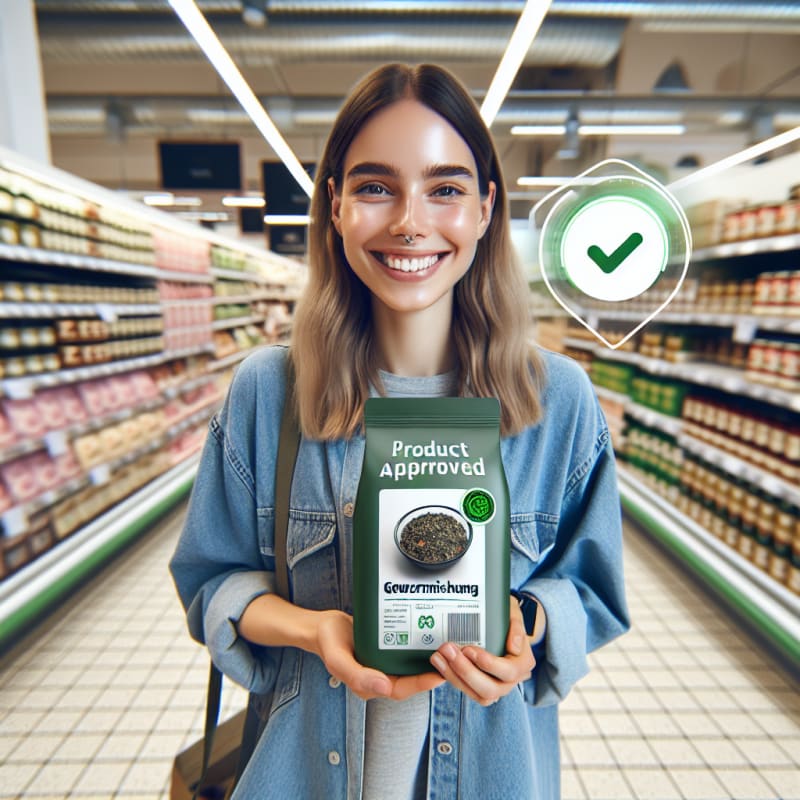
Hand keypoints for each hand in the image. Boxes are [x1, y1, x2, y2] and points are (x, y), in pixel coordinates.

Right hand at [316, 610, 444, 700]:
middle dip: (432, 670)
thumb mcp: (338, 659)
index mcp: (371, 684)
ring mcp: (385, 661)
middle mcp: (382, 675)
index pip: (401, 689)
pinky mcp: (388, 646)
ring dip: (429, 657)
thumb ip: (358, 676)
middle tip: (452, 657)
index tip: (439, 676)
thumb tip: (384, 688)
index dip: (421, 684)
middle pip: (412, 678)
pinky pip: (406, 648)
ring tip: (448, 646)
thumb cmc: (328, 642)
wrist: (322, 625)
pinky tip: (432, 631)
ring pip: (412, 663)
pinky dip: (419, 643)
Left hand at [428, 596, 535, 706]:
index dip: (489, 664)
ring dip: (455, 676)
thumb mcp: (513, 611)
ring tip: (438, 657)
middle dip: (466, 671)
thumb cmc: (506, 616)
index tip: (469, 649)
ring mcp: (497, 687)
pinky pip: (467, 690)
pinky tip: (439, 663)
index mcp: (523, 662)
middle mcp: (512, 680)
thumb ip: (516, 624)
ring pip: (478, 694)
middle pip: (491, 688)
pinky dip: (451, 677)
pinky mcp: (480, 688)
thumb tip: (514, 646)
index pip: (509, 671)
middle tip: (447, 650)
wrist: (500, 623)